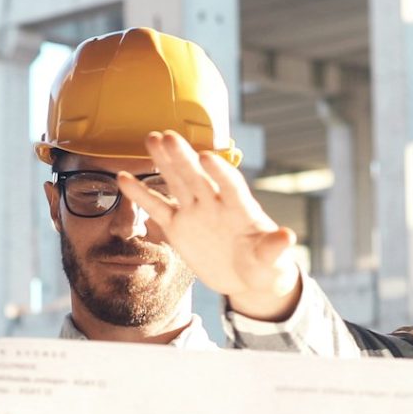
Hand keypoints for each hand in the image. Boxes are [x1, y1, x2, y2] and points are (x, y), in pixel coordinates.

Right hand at [118, 130, 302, 319]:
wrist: (247, 277)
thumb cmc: (265, 266)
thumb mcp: (273, 262)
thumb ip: (275, 249)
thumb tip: (288, 238)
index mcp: (241, 209)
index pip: (230, 185)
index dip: (220, 172)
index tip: (207, 156)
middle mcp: (215, 204)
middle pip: (198, 177)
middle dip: (184, 158)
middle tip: (168, 136)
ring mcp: (195, 213)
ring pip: (177, 183)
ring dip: (164, 162)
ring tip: (150, 139)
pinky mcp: (179, 227)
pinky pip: (158, 208)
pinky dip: (142, 195)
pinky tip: (124, 179)